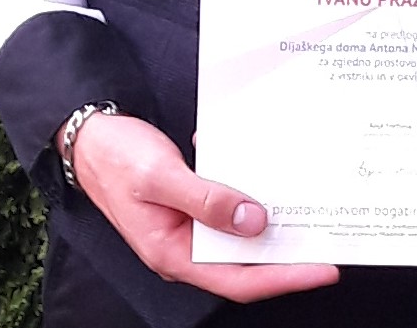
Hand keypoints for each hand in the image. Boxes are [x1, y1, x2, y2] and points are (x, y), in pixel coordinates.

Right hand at [69, 112, 339, 303]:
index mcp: (174, 254)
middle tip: (330, 236)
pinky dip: (247, 188)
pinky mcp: (192, 203)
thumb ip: (206, 200)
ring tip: (311, 207)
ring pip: (240, 231)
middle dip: (287, 252)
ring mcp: (189, 225)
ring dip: (272, 218)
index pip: (240, 280)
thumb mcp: (161, 177)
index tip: (324, 268)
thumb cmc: (116, 158)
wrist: (86, 136)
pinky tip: (264, 168)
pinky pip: (228, 203)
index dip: (285, 278)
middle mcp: (185, 246)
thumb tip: (254, 222)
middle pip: (246, 261)